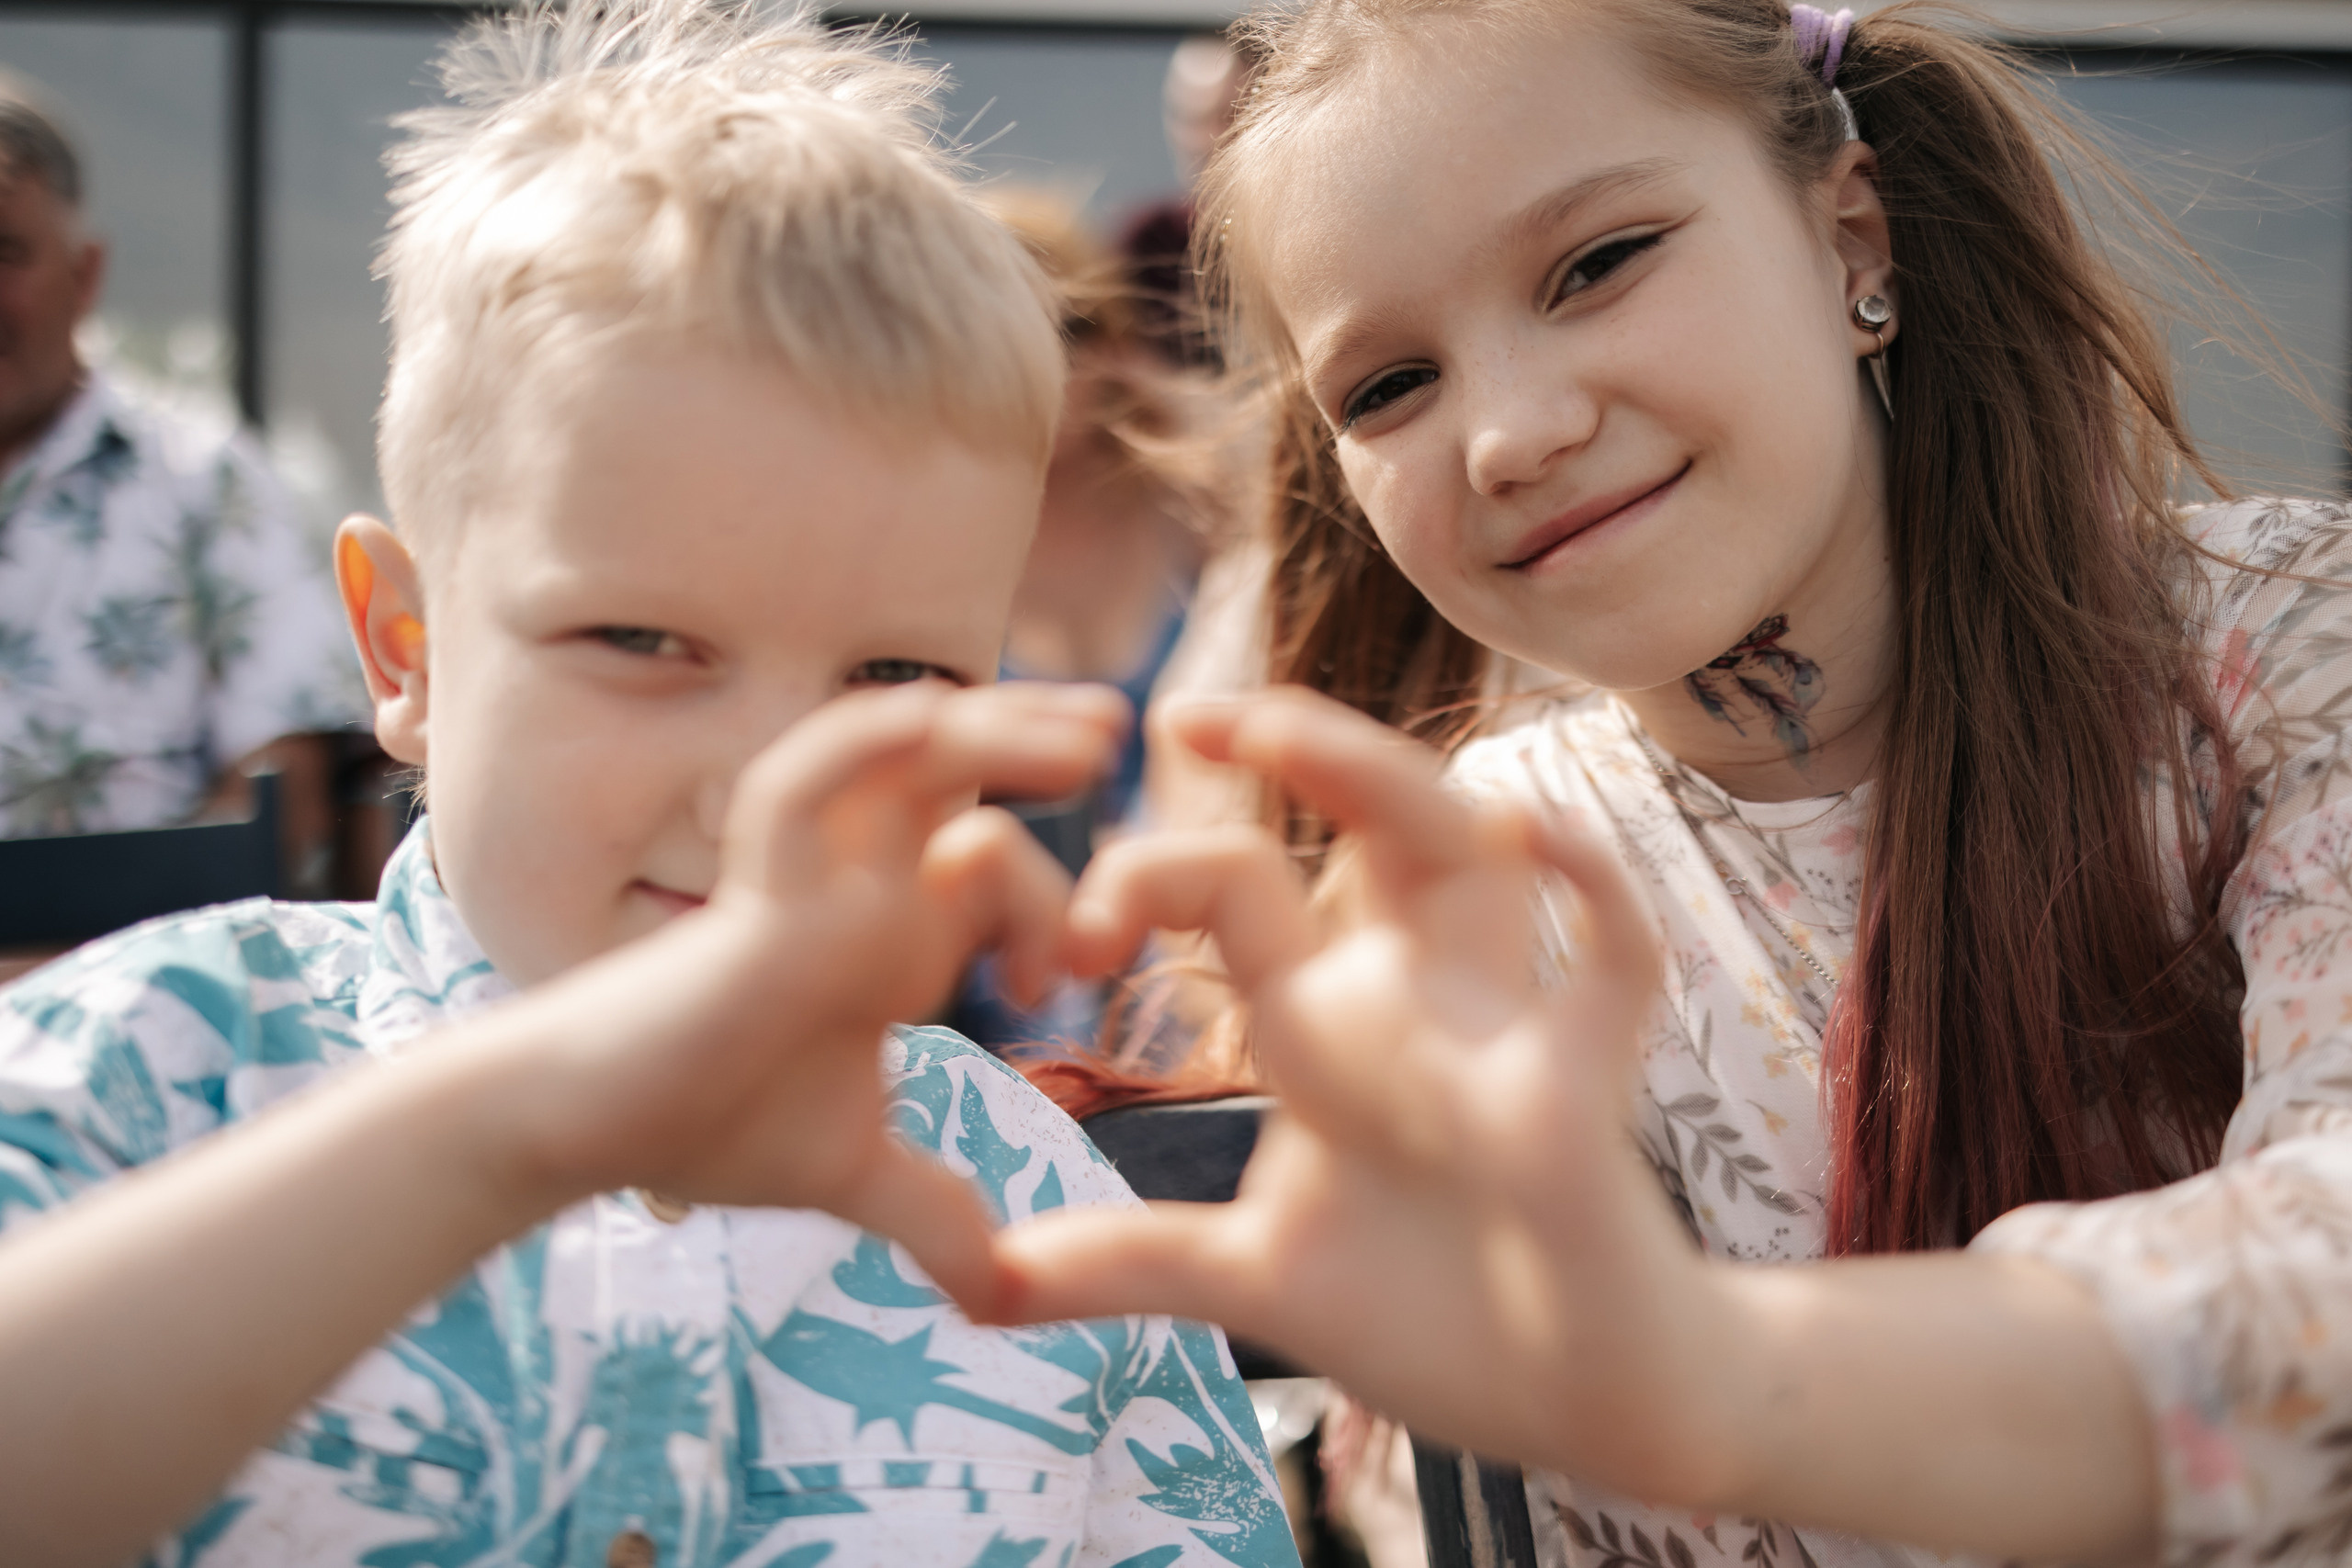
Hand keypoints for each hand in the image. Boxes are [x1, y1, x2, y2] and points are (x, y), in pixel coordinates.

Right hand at [489, 680, 1125, 1315]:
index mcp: (885, 931)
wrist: (584, 1133)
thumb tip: (995, 1294)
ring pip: (901, 761)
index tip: (1065, 988)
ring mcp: (806, 886)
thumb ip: (930, 1212)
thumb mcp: (852, 1172)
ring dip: (991, 731)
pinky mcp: (754, 910)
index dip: (1050, 908)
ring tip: (1089, 734)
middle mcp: (852, 888)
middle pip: (955, 780)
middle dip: (1035, 748)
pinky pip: (798, 794)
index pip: (988, 866)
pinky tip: (928, 712)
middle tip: (1117, 732)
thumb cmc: (706, 1125)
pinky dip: (858, 746)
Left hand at [989, 688, 1749, 1500]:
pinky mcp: (1584, 1089)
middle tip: (1181, 718)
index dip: (1151, 870)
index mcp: (1326, 1020)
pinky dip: (1593, 889)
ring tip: (1297, 738)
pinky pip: (1617, 961)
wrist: (1569, 1399)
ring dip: (1395, 782)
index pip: (1235, 887)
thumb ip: (1129, 1260)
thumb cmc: (1431, 1313)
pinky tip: (1529, 832)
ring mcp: (1497, 1028)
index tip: (1074, 934)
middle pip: (1363, 820)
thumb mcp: (1255, 1278)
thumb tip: (986, 1282)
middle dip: (1290, 747)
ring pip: (1470, 852)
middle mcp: (1409, 994)